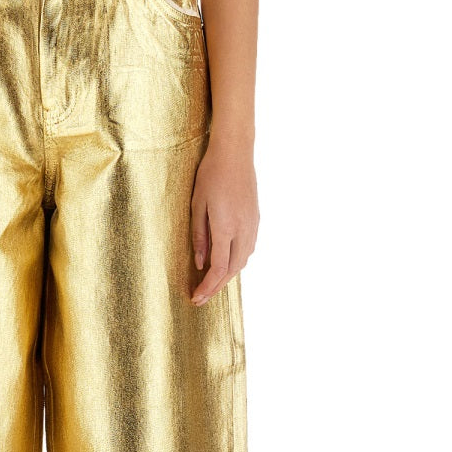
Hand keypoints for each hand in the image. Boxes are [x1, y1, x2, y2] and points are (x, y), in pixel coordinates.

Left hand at [190, 137, 258, 305]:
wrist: (235, 153)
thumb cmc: (211, 175)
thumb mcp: (197, 207)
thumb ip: (200, 237)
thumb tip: (201, 264)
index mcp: (226, 228)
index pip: (218, 269)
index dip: (207, 288)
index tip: (196, 298)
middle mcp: (243, 230)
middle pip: (232, 270)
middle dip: (216, 288)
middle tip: (201, 298)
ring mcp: (253, 225)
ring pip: (242, 261)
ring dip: (227, 276)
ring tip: (211, 284)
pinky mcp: (256, 220)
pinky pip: (248, 249)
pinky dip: (236, 262)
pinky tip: (226, 265)